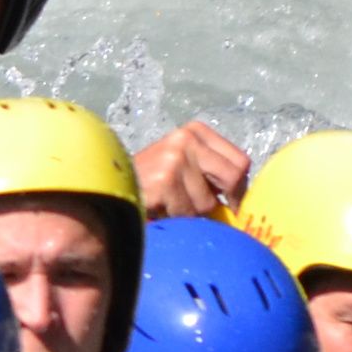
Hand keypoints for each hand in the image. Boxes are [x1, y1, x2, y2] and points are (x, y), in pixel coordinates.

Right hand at [132, 121, 251, 219]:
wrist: (109, 187)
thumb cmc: (152, 181)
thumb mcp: (184, 166)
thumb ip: (212, 174)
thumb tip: (242, 202)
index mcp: (196, 131)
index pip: (241, 162)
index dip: (239, 190)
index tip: (229, 205)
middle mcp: (186, 139)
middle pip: (232, 178)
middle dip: (222, 202)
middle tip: (207, 213)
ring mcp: (173, 159)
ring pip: (207, 203)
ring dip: (192, 215)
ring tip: (169, 206)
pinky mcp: (162, 182)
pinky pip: (186, 214)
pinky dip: (175, 220)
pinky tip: (159, 210)